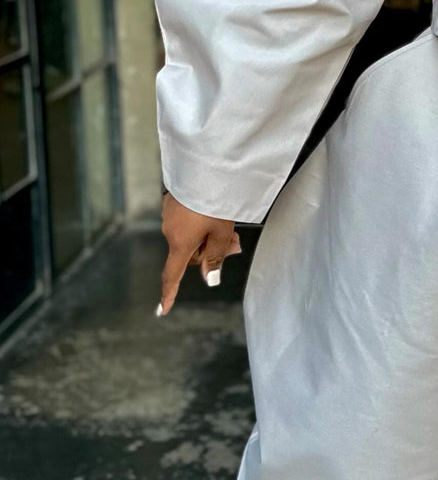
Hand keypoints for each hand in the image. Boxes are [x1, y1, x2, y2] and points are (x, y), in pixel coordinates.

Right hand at [158, 192, 241, 315]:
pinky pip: (187, 221)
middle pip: (190, 253)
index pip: (172, 274)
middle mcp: (170, 231)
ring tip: (229, 224)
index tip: (162, 310)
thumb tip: (209, 277)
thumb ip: (215, 257)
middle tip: (233, 241)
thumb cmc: (215, 202)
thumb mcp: (221, 233)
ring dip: (208, 235)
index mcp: (180, 243)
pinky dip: (200, 222)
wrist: (205, 169)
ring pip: (191, 236)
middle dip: (209, 251)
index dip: (169, 293)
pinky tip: (214, 210)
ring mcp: (169, 215)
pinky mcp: (173, 201)